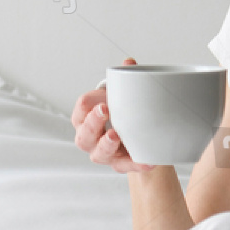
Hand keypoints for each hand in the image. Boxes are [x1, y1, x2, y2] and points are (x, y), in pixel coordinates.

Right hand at [71, 58, 156, 172]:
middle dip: (92, 123)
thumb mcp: (119, 94)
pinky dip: (136, 164)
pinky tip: (148, 161)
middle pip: (84, 135)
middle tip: (105, 111)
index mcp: (85, 118)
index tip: (101, 102)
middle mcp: (89, 138)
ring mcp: (103, 153)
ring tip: (116, 136)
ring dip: (106, 145)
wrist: (131, 133)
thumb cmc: (118, 111)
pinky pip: (126, 167)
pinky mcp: (120, 164)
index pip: (80, 111)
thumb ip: (123, 79)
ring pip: (99, 153)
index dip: (88, 107)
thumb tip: (129, 62)